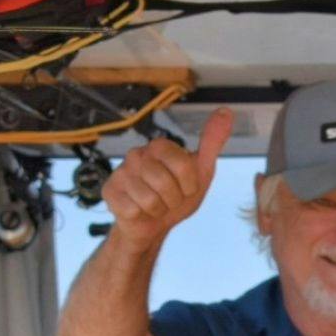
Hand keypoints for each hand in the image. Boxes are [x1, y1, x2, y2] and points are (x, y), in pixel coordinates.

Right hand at [103, 108, 232, 247]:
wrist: (154, 224)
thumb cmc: (177, 196)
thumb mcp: (201, 170)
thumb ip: (212, 142)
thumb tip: (226, 112)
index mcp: (160, 147)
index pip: (184, 166)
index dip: (189, 185)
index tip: (186, 188)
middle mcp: (137, 155)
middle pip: (165, 184)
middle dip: (174, 200)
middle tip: (169, 199)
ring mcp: (121, 172)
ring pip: (149, 200)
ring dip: (158, 209)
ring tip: (155, 205)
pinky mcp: (109, 191)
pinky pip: (133, 210)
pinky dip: (141, 216)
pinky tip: (139, 210)